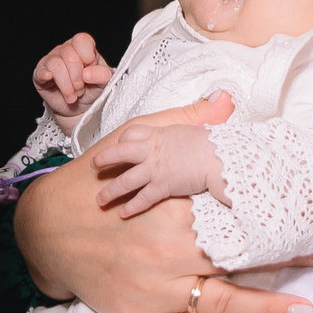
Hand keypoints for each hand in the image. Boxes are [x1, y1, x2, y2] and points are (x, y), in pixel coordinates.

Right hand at [14, 93, 312, 312]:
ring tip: (307, 311)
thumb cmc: (91, 183)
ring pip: (224, 302)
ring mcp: (158, 291)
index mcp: (174, 206)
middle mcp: (171, 251)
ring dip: (268, 308)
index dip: (278, 211)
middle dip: (288, 257)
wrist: (43, 229)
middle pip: (241, 257)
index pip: (238, 210)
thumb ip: (183, 124)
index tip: (311, 210)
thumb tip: (226, 103)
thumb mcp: (132, 140)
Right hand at [34, 32, 111, 121]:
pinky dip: (44, 75)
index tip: (90, 70)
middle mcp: (66, 50)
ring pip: (56, 65)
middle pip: (69, 55)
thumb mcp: (104, 82)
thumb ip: (102, 74)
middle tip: (81, 90)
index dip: (86, 56)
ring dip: (66, 85)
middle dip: (77, 78)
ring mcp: (51, 60)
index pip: (81, 40)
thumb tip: (87, 73)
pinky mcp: (40, 74)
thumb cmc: (92, 89)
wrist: (79, 108)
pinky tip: (49, 79)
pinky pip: (40, 71)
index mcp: (83, 47)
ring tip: (72, 97)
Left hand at [91, 121, 224, 216]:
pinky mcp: (162, 186)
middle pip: (119, 153)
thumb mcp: (196, 126)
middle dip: (103, 159)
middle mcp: (151, 151)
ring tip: (99, 199)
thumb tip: (216, 99)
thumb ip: (194, 118)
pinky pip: (142, 198)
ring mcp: (155, 169)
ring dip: (110, 191)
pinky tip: (122, 212)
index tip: (120, 145)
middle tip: (93, 165)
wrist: (219, 157)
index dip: (124, 140)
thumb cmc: (211, 143)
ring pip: (125, 180)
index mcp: (159, 134)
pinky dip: (131, 206)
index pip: (132, 132)